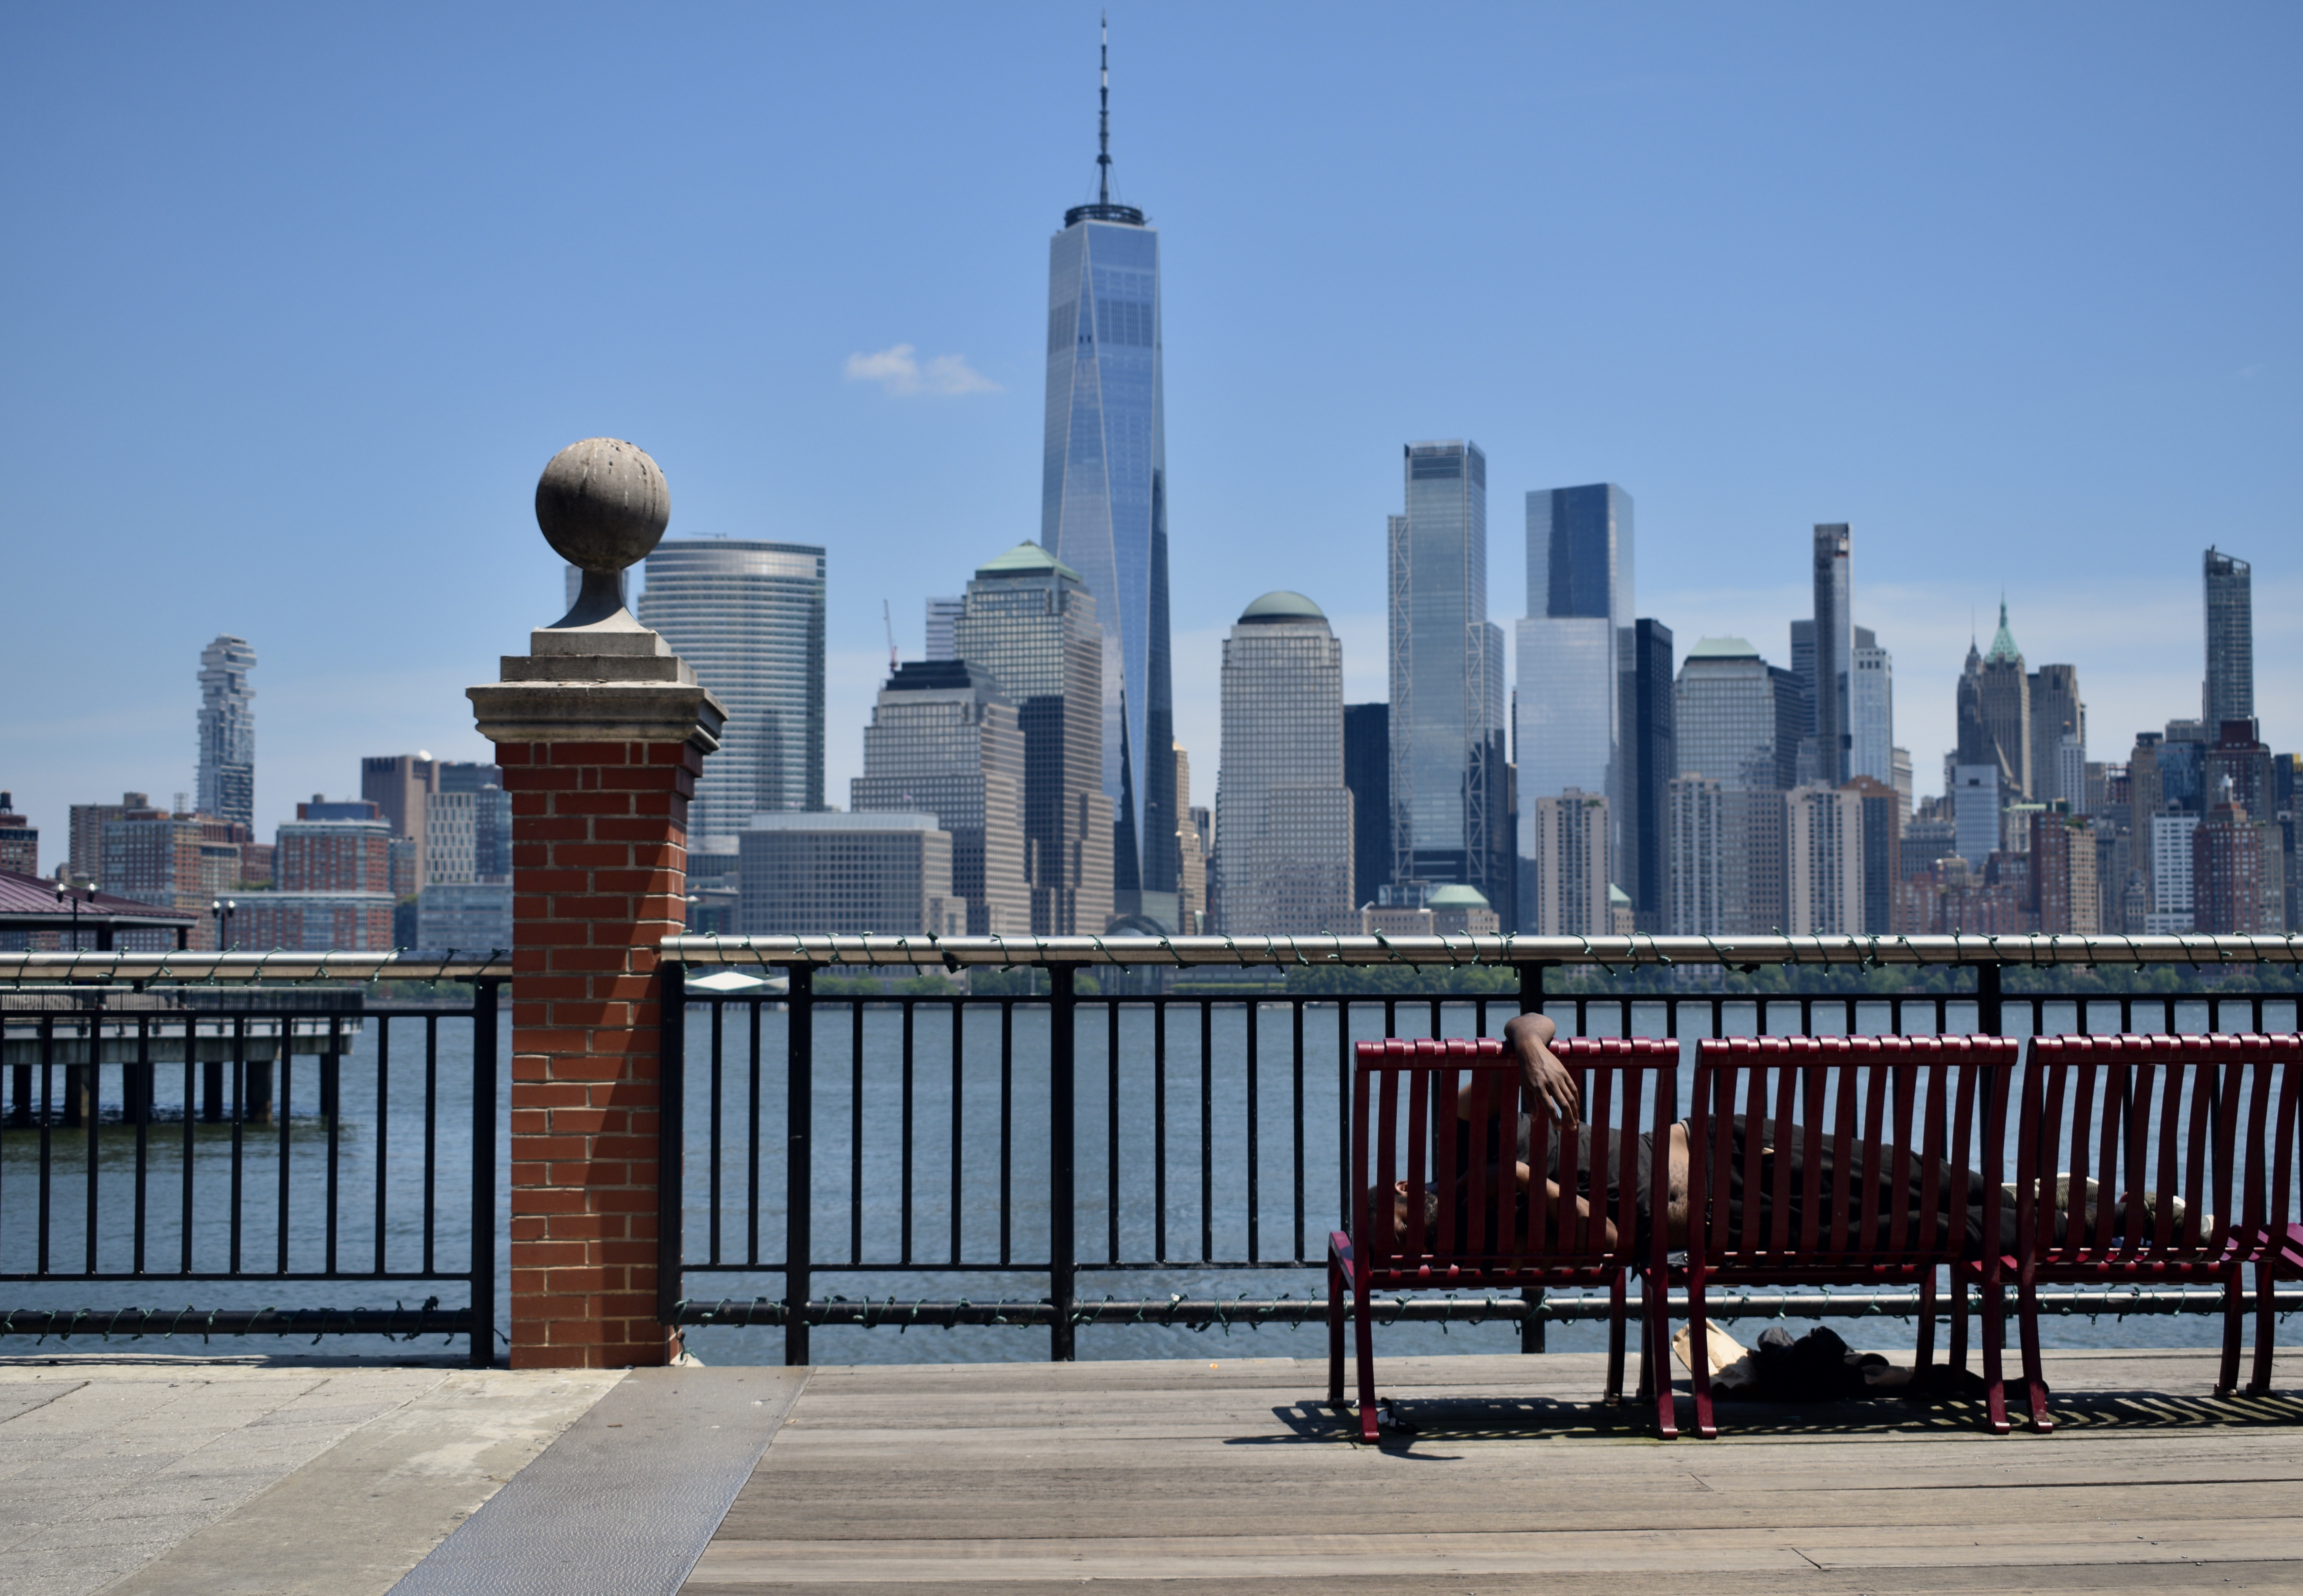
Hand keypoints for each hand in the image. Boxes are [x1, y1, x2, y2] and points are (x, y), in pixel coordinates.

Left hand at [1505, 1012, 1577, 1126]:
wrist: (1531, 1050)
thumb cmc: (1525, 1071)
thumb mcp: (1524, 1087)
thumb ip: (1530, 1104)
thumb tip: (1535, 1120)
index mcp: (1538, 1087)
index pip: (1549, 1107)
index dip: (1555, 1120)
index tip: (1559, 1129)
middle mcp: (1550, 1082)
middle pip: (1563, 1104)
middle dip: (1569, 1118)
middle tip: (1572, 1129)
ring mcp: (1558, 1077)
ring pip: (1570, 1097)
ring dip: (1575, 1111)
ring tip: (1576, 1121)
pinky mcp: (1564, 1072)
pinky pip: (1573, 1088)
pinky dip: (1576, 1099)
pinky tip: (1576, 1107)